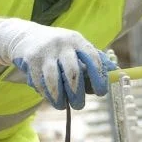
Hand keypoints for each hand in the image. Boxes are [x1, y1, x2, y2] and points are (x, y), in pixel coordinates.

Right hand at [0, 19, 116, 109]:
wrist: (25, 36)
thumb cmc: (59, 48)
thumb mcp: (76, 48)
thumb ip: (94, 61)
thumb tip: (117, 75)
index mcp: (78, 41)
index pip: (92, 58)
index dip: (99, 77)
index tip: (101, 92)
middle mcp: (62, 44)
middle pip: (73, 72)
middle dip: (77, 93)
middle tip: (79, 105)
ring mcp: (45, 51)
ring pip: (54, 80)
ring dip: (59, 97)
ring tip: (62, 105)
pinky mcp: (31, 60)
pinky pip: (39, 82)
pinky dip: (46, 93)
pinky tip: (50, 97)